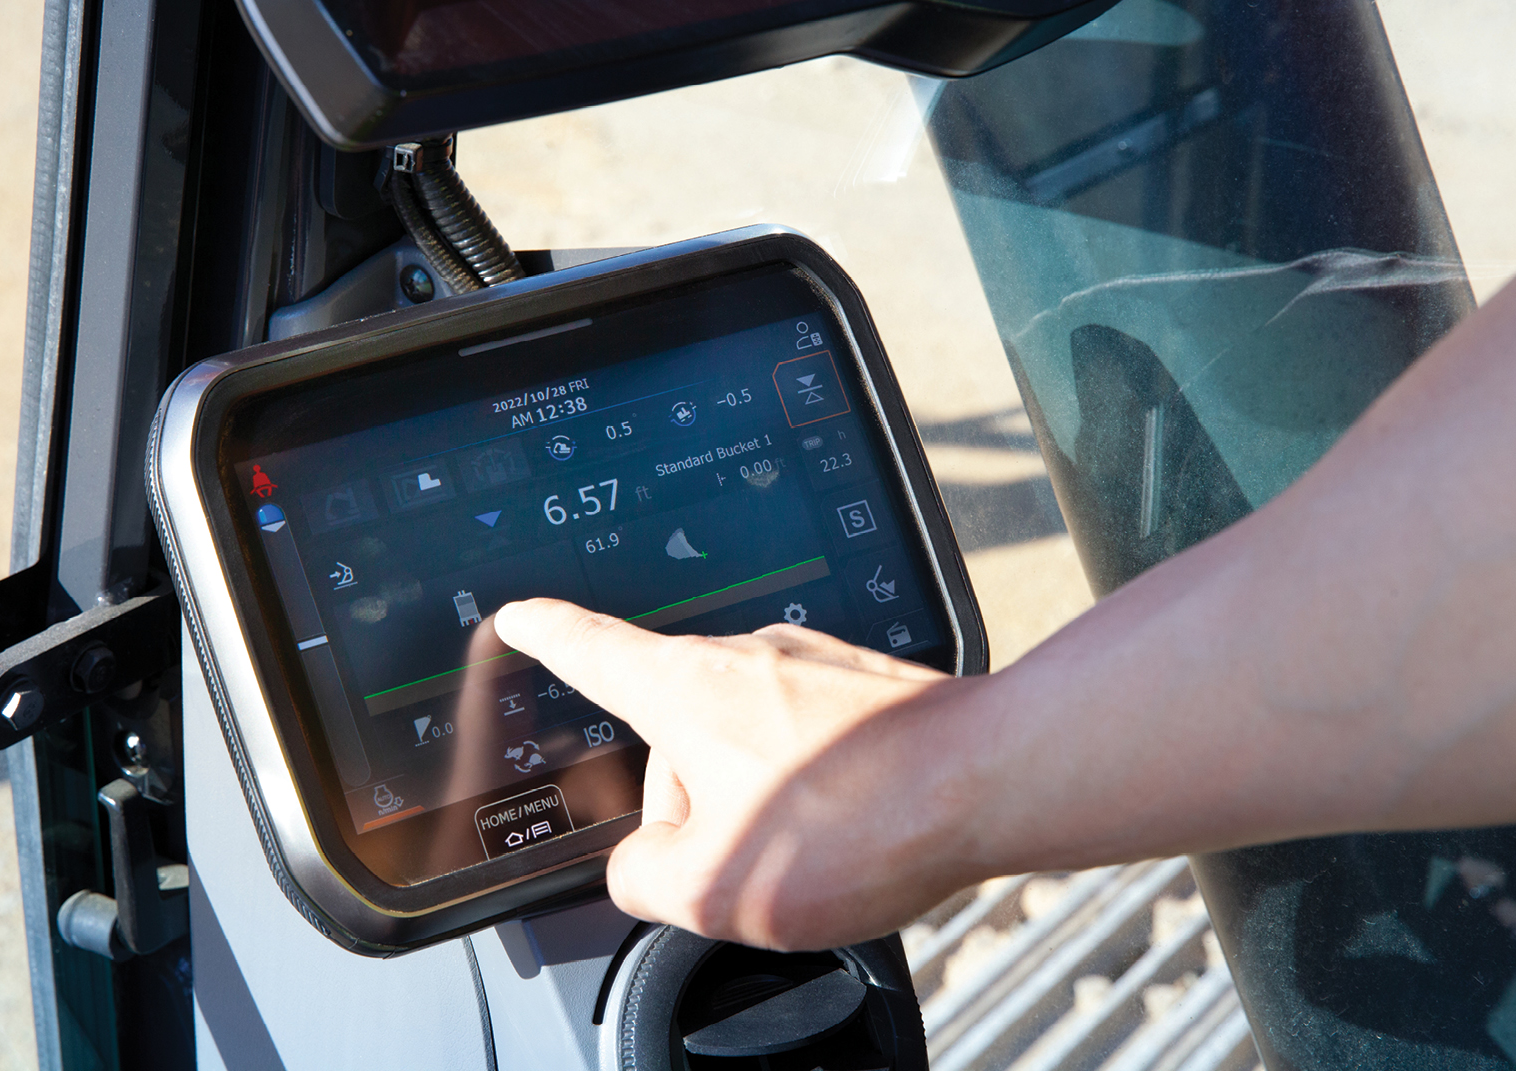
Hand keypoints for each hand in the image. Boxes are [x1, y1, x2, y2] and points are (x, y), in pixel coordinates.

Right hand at [494, 598, 977, 949]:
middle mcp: (746, 657)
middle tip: (741, 867)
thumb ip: (643, 877)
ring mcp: (812, 666)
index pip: (589, 649)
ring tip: (818, 854)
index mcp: (685, 689)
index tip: (521, 616)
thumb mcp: (710, 888)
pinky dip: (815, 793)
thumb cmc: (859, 821)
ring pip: (746, 746)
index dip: (544, 635)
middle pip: (675, 733)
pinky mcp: (865, 689)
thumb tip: (647, 863)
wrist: (994, 782)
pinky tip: (852, 833)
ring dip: (758, 804)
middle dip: (691, 806)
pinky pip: (808, 745)